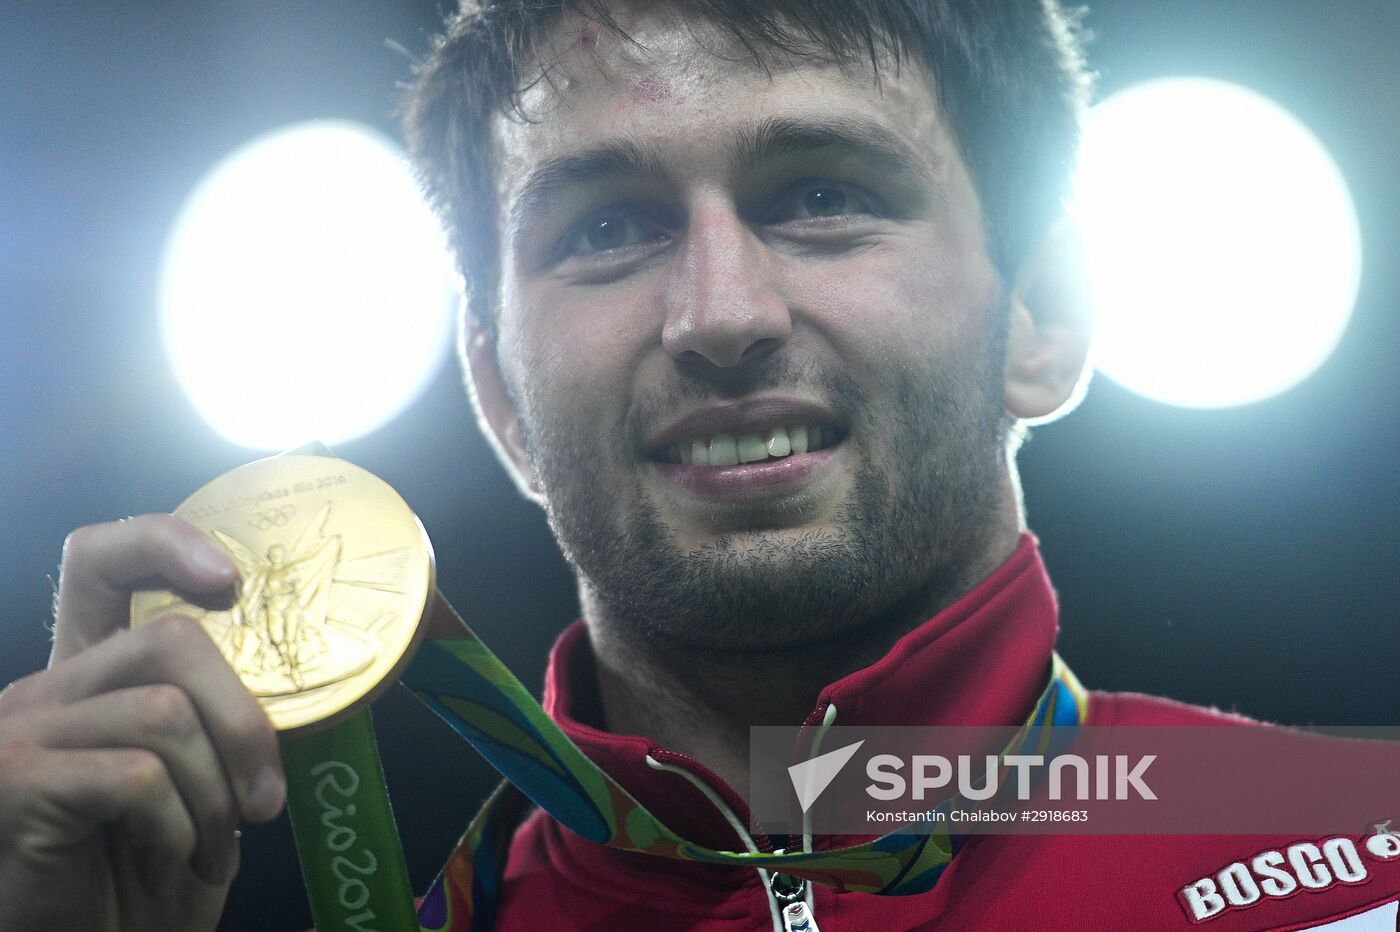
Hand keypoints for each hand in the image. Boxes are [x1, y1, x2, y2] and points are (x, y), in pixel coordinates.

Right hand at [0, 515, 285, 931]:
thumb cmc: (139, 880)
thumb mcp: (196, 784)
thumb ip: (214, 718)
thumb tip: (298, 673)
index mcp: (85, 679)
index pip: (101, 562)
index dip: (165, 543)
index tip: (232, 580)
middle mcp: (42, 690)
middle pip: (170, 639)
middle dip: (244, 723)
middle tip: (266, 801)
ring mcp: (16, 731)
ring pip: (166, 713)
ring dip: (215, 795)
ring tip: (212, 848)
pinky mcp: (13, 779)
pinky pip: (138, 775)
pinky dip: (179, 827)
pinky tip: (172, 861)